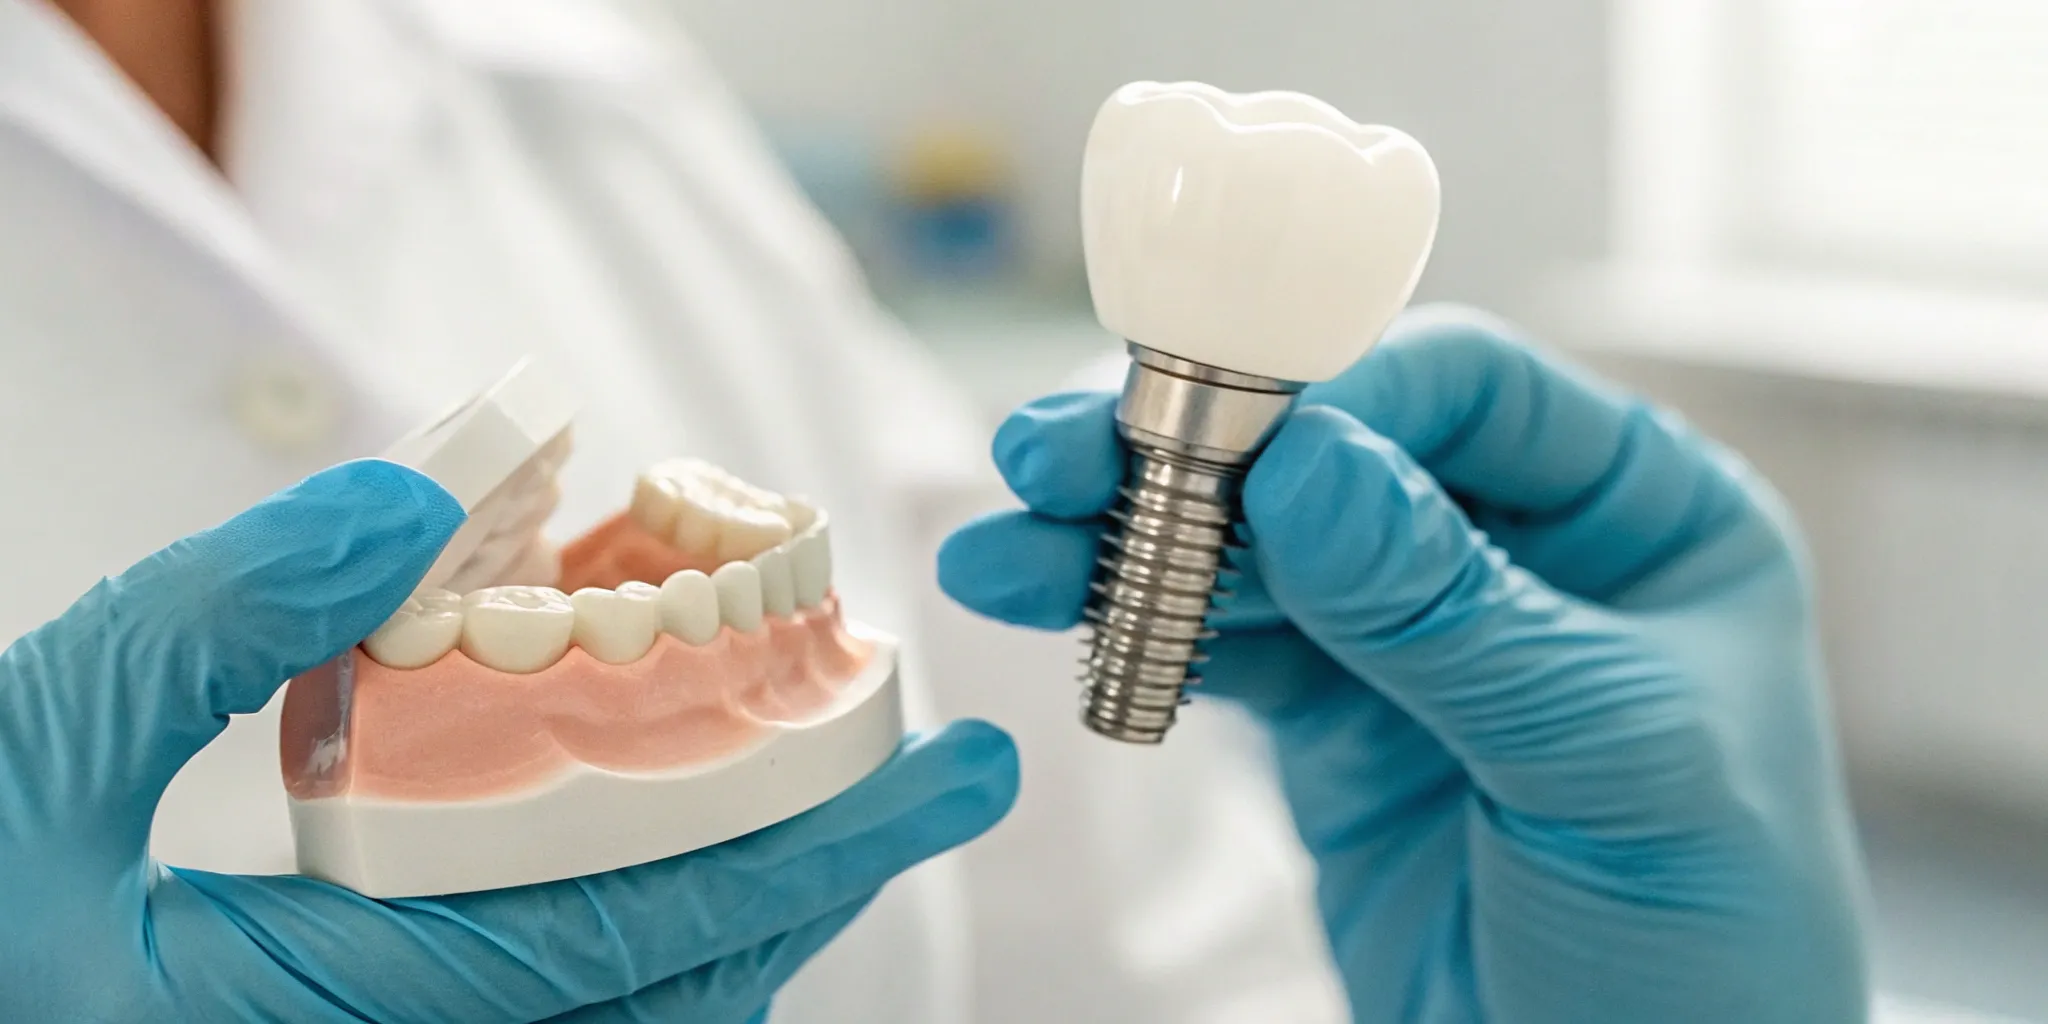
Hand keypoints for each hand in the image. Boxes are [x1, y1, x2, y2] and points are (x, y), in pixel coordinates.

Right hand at [0, 460, 1016, 1022]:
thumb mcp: (26, 737)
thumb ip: (205, 622)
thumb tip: (395, 505)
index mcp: (321, 1023)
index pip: (633, 938)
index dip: (807, 852)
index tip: (941, 776)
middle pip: (674, 993)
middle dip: (819, 882)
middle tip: (932, 777)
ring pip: (632, 1012)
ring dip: (750, 904)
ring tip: (834, 791)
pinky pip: (560, 1005)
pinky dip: (652, 923)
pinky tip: (682, 829)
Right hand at [939, 307, 1868, 1022]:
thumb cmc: (1711, 943)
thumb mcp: (1612, 762)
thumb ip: (1453, 612)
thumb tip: (1311, 467)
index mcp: (1643, 511)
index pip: (1463, 390)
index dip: (1329, 391)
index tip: (1208, 423)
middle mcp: (1521, 547)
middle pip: (1329, 448)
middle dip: (1187, 450)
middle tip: (1049, 454)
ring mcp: (1418, 632)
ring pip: (1255, 545)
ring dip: (1128, 541)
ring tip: (1003, 553)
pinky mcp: (1339, 722)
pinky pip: (1227, 647)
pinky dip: (1142, 631)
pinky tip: (1055, 612)